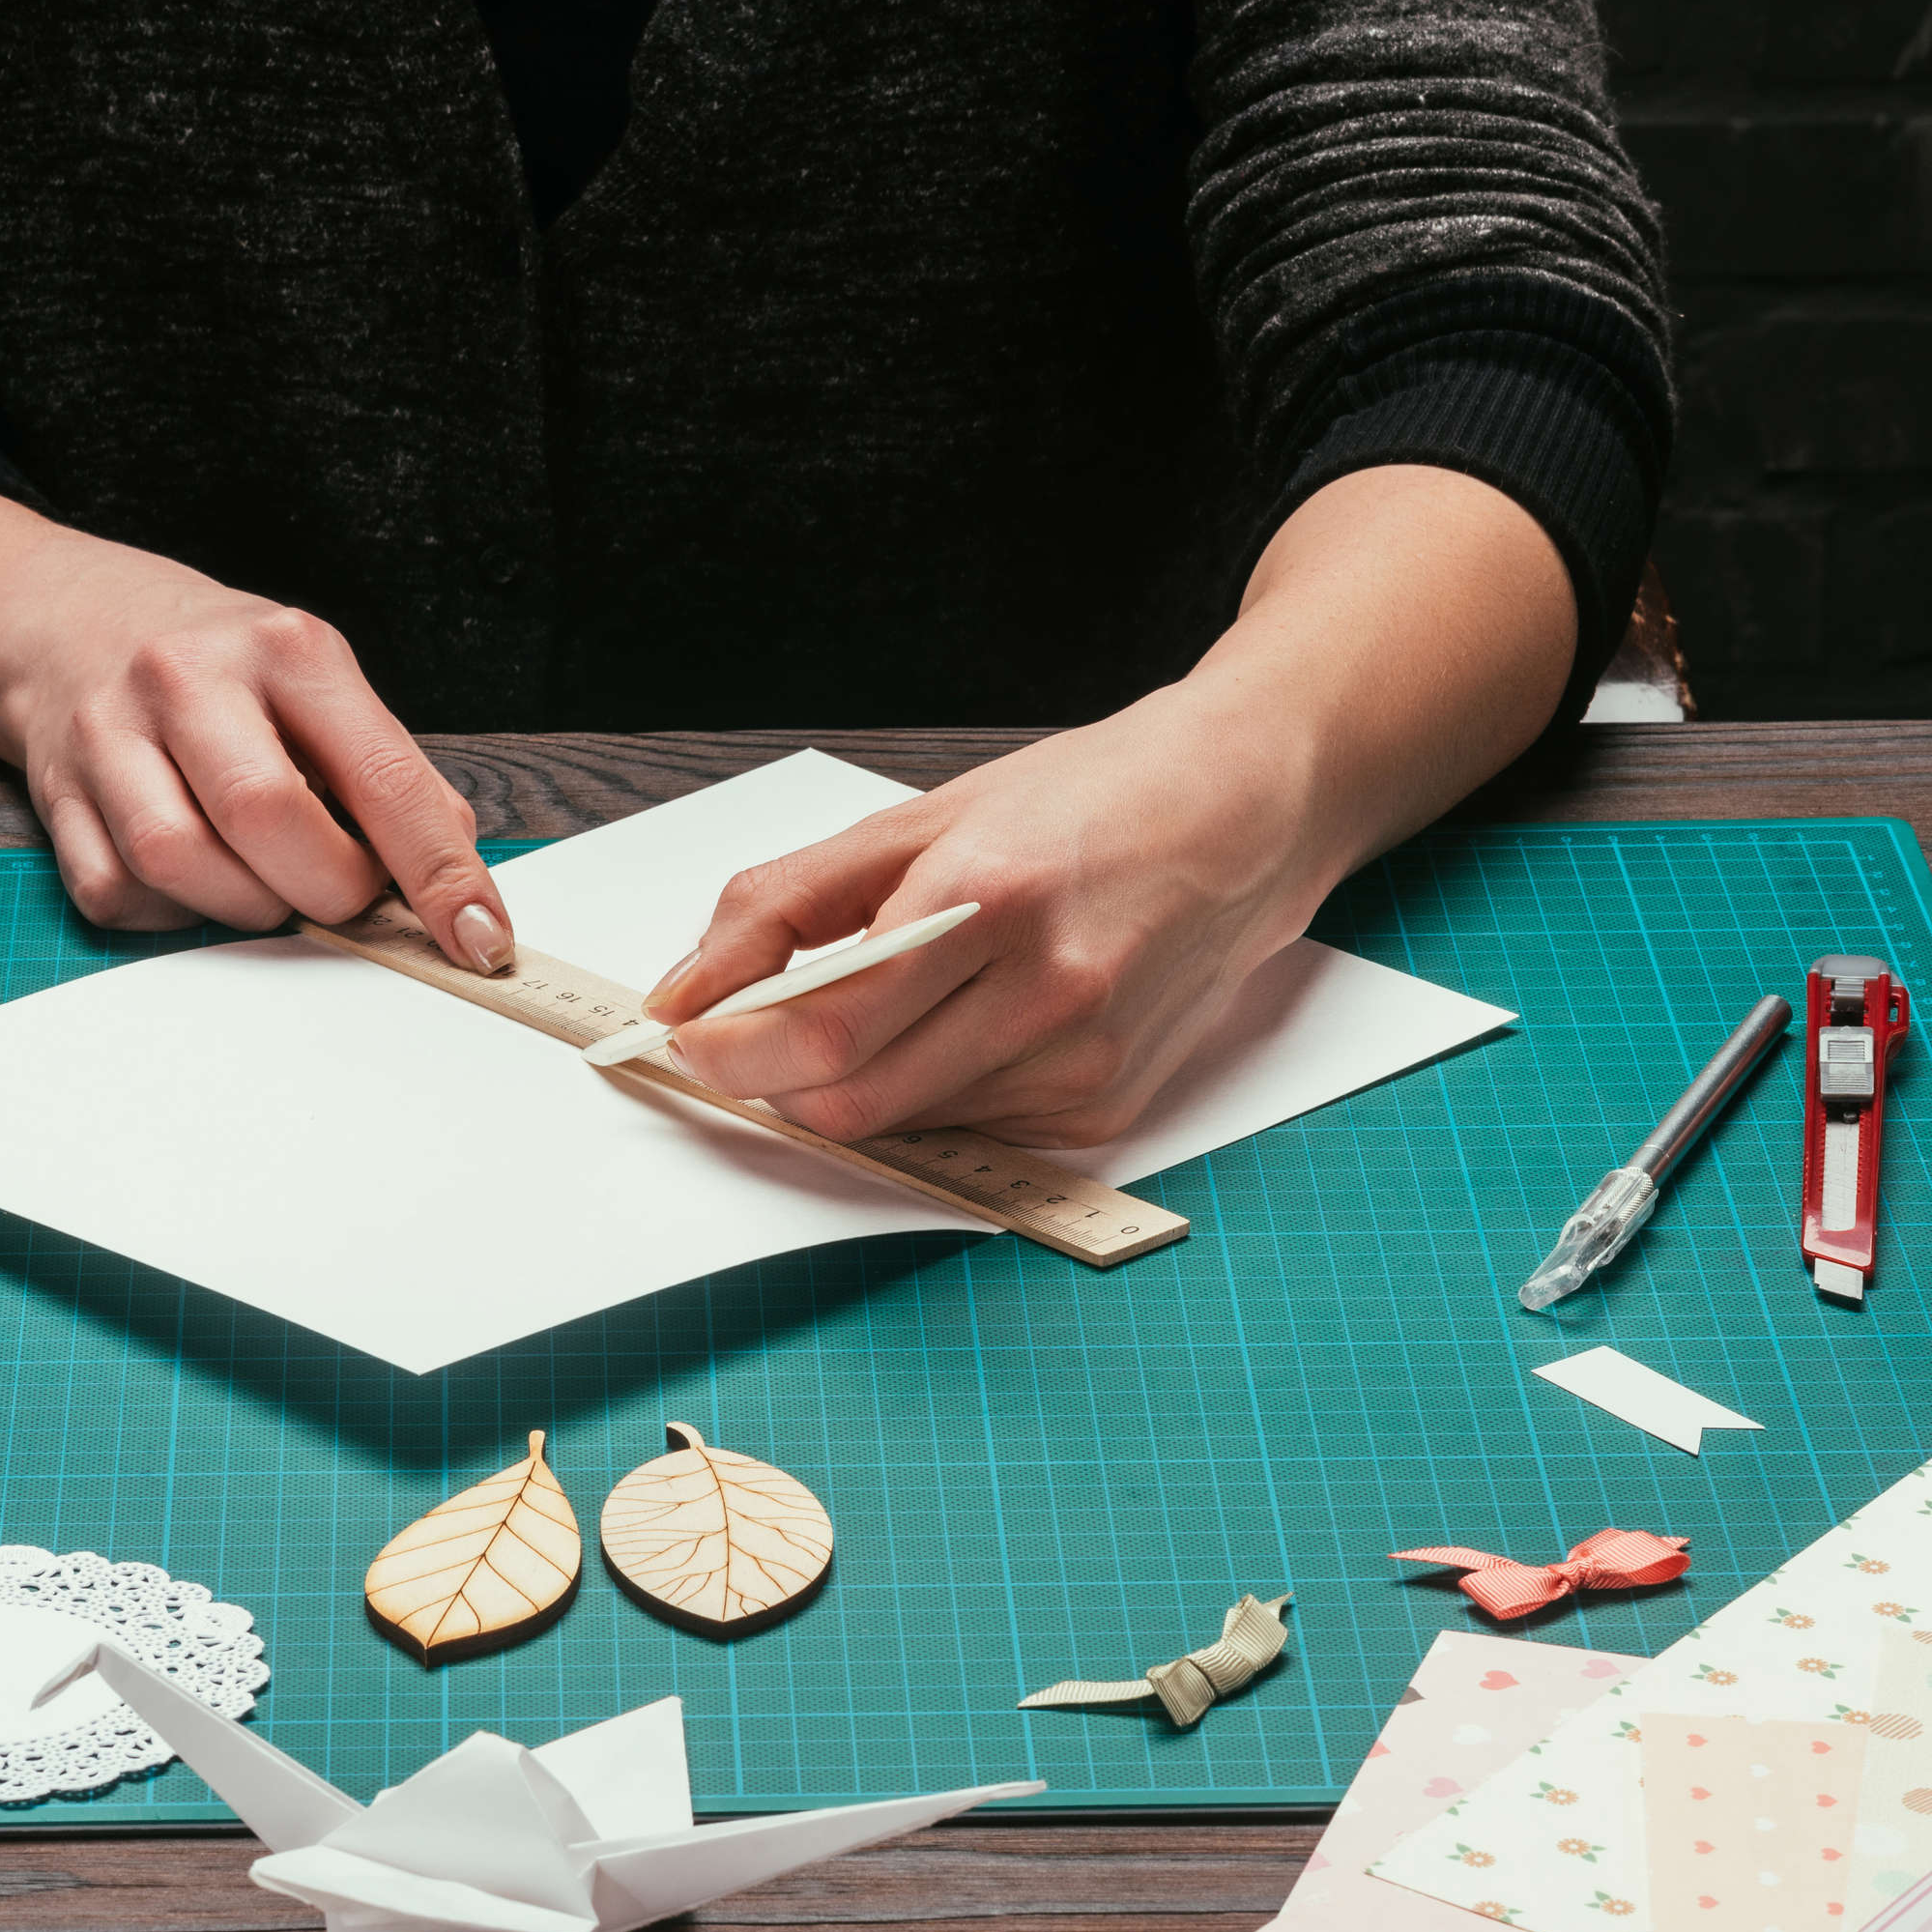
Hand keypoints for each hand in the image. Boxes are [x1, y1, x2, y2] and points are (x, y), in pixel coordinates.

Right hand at [0, 490, 514, 967]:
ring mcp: (111, 733)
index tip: (478, 935)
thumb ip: (385, 771)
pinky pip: (119, 892)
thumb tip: (454, 875)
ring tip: (269, 883)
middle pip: (268, 818)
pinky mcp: (58, 794)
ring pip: (180, 863)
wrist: (68, 620)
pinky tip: (198, 879)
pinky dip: (173, 913)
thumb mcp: (317, 679)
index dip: (437, 871)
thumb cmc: (220, 665)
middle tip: (345, 894)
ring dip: (245, 905)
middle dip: (328, 889)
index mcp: (285, 647)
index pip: (378, 774)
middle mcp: (189, 678)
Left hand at [648, 465, 1579, 1145]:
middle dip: (774, 1081)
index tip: (684, 1039)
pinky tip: (971, 1024)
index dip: (729, 1049)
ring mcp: (1085, 1058)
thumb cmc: (1086, 801)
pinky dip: (935, 1092)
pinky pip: (972, 1130)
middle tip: (749, 1036)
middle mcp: (1047, 987)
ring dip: (858, 1085)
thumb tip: (681, 992)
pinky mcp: (1108, 1104)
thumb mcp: (917, 817)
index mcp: (989, 894)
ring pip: (904, 1123)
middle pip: (852, 1097)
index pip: (822, 1024)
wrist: (1249, 811)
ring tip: (890, 1003)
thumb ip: (782, 904)